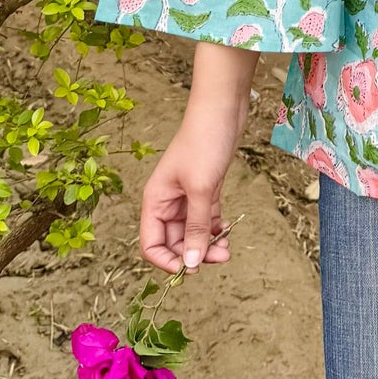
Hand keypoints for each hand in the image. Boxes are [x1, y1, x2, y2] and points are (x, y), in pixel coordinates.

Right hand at [140, 104, 241, 275]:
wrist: (223, 109)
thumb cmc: (205, 142)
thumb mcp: (201, 189)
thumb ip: (196, 228)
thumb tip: (189, 264)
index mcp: (155, 201)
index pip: (151, 244)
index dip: (167, 261)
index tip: (190, 269)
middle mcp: (167, 201)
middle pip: (174, 241)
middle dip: (193, 253)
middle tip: (220, 257)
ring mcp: (186, 195)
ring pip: (192, 232)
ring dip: (207, 243)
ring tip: (227, 249)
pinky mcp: (205, 188)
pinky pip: (205, 218)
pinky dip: (214, 228)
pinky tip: (226, 232)